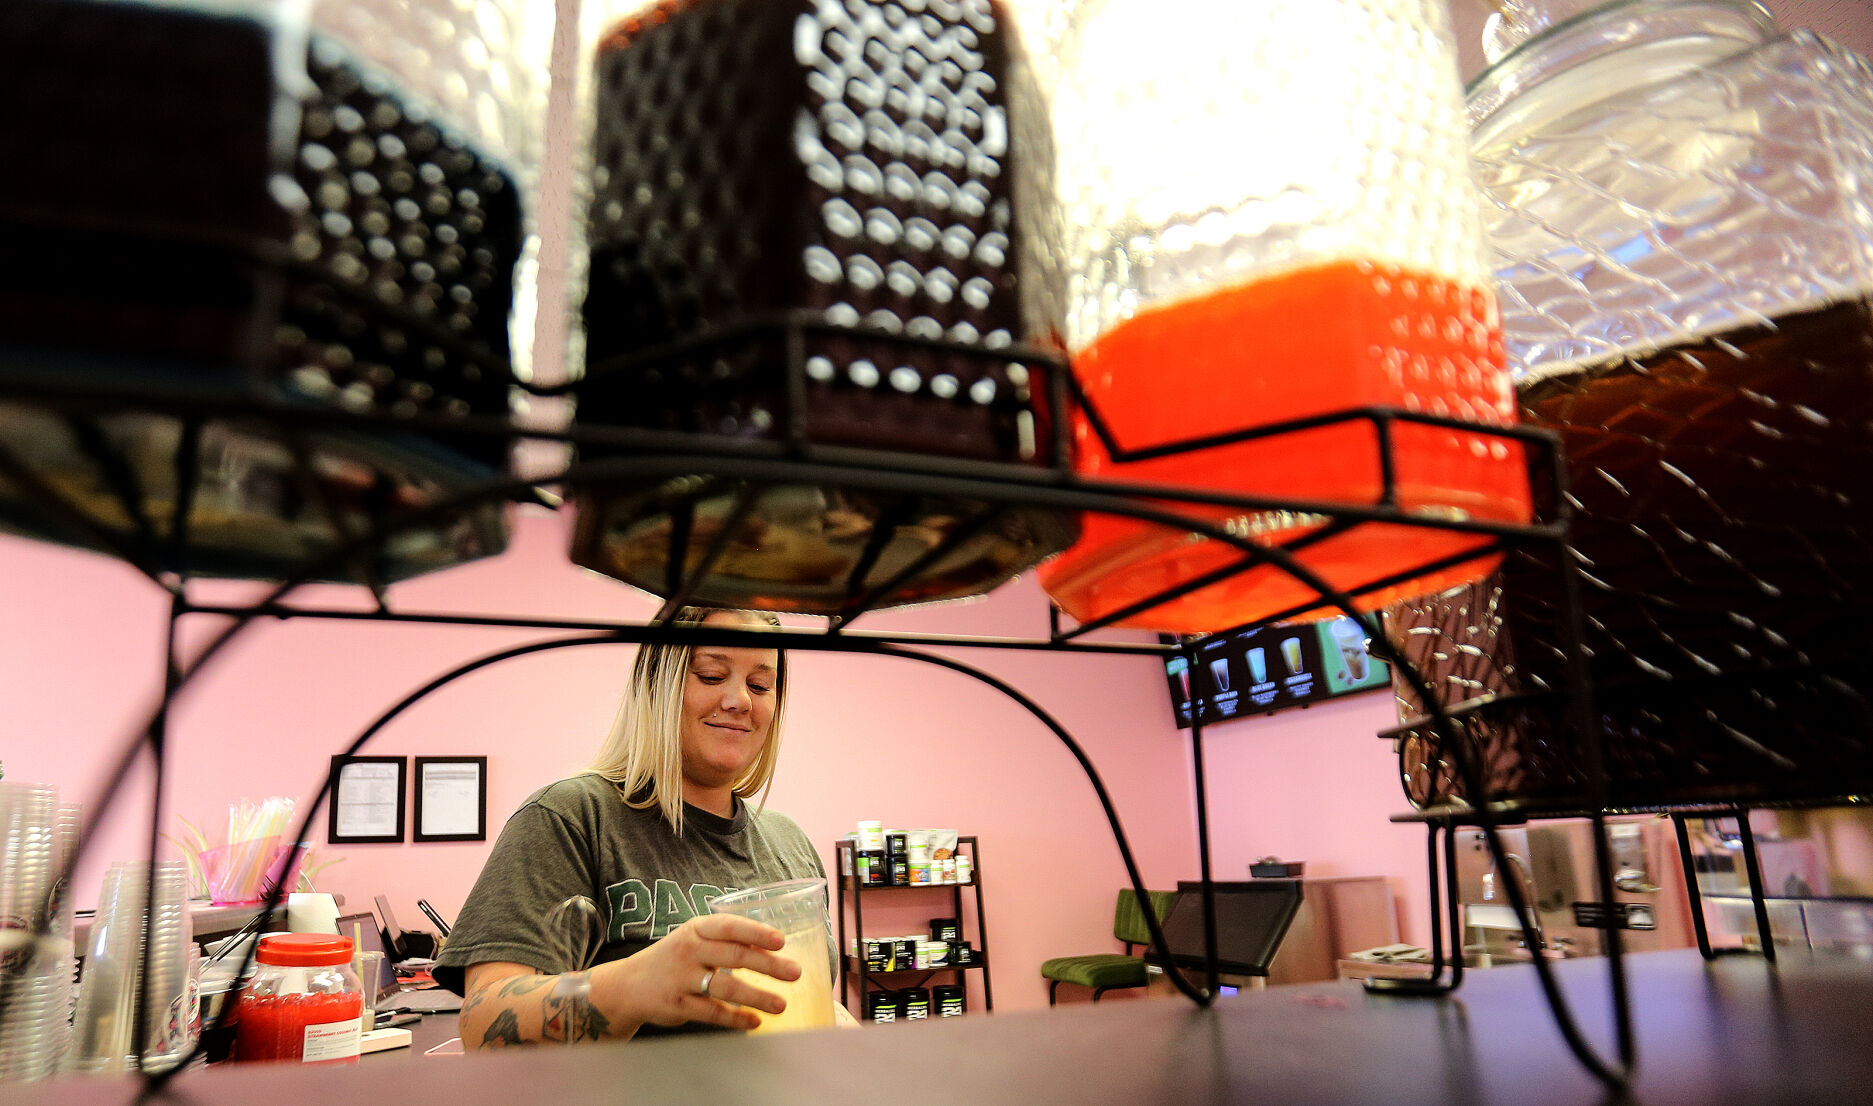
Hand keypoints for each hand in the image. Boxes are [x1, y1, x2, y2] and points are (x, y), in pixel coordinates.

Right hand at [589, 913, 801, 1033]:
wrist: (626, 986)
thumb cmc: (672, 960)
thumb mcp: (693, 941)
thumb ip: (726, 943)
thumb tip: (772, 950)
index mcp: (696, 930)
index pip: (729, 926)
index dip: (756, 932)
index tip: (782, 941)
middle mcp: (688, 951)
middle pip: (734, 956)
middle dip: (768, 965)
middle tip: (795, 973)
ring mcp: (681, 979)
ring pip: (726, 988)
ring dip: (757, 997)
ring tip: (781, 1005)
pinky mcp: (677, 1005)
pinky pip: (712, 1013)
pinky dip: (736, 1019)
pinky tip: (755, 1022)